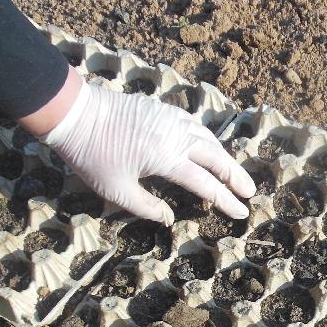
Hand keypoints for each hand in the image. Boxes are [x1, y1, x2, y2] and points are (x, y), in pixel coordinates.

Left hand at [40, 79, 255, 224]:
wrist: (76, 114)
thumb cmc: (93, 156)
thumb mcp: (117, 191)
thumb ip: (147, 207)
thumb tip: (170, 218)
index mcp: (168, 159)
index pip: (206, 184)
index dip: (225, 200)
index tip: (240, 212)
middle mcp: (176, 137)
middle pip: (216, 158)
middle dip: (235, 176)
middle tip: (249, 192)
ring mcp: (170, 119)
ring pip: (207, 138)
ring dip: (223, 156)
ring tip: (232, 172)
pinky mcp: (161, 109)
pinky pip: (193, 123)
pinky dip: (206, 137)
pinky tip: (206, 144)